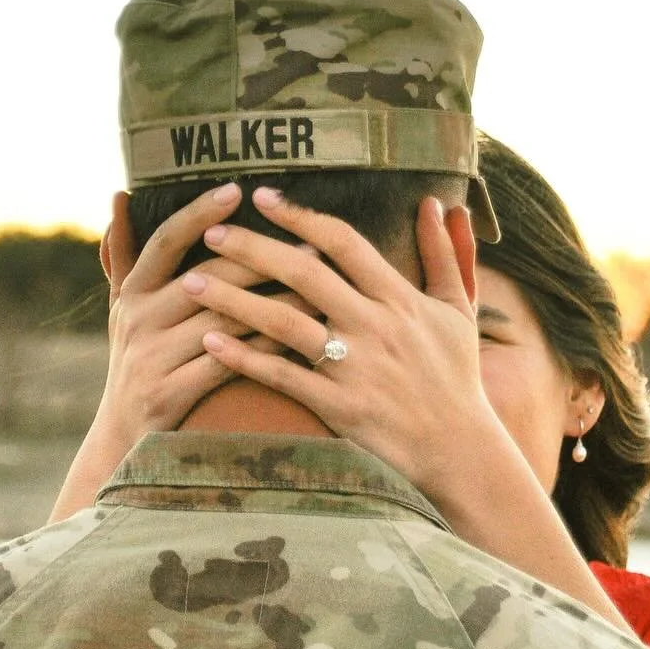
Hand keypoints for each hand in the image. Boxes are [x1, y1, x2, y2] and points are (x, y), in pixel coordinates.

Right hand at [49, 183, 279, 517]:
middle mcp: (137, 321)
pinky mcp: (170, 394)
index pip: (165, 242)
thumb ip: (124, 256)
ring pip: (225, 321)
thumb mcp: (123, 309)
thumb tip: (118, 195)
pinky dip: (267, 349)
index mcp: (131, 294)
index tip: (237, 190)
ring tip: (321, 289)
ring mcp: (151, 358)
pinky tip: (302, 338)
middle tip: (310, 245)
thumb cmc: (136, 361)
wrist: (122, 440)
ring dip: (277, 302)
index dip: (198, 214)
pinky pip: (228, 364)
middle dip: (262, 259)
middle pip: (206, 278)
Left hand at [183, 187, 503, 501]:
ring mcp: (354, 368)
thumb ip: (446, 254)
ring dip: (233, 300)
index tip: (262, 198)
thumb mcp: (459, 310)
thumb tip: (440, 203)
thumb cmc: (456, 377)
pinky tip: (210, 341)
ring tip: (190, 283)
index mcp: (399, 298)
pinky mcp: (338, 406)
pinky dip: (244, 358)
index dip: (300, 216)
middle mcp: (374, 326)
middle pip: (303, 275)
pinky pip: (281, 377)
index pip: (342, 243)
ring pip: (283, 323)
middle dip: (252, 249)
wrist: (459, 450)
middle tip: (210, 231)